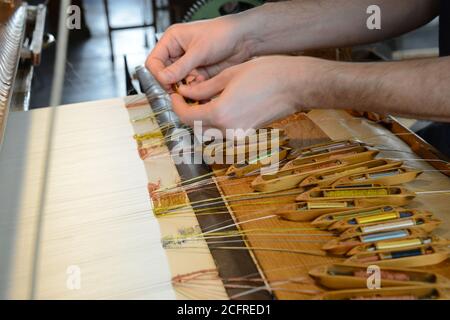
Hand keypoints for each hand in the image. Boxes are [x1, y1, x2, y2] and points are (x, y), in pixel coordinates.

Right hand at [145, 16, 253, 89]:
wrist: (244, 39)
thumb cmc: (222, 34)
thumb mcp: (199, 51)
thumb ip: (180, 67)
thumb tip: (163, 79)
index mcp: (172, 41)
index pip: (154, 62)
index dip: (159, 74)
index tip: (169, 83)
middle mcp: (178, 53)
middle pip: (164, 76)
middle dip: (174, 83)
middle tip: (184, 88)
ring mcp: (188, 65)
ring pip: (178, 84)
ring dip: (186, 88)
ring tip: (199, 82)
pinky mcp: (199, 74)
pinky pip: (191, 88)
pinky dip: (196, 90)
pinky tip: (205, 85)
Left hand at [171, 56, 325, 131]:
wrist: (294, 85)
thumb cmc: (266, 75)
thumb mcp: (229, 75)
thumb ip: (204, 88)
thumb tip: (186, 93)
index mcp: (220, 114)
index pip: (186, 116)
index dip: (176, 105)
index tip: (175, 95)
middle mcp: (227, 129)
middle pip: (195, 127)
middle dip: (187, 113)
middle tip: (186, 97)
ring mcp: (238, 134)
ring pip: (208, 131)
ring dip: (201, 118)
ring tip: (202, 100)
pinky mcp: (247, 134)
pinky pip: (223, 131)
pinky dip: (215, 121)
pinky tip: (218, 105)